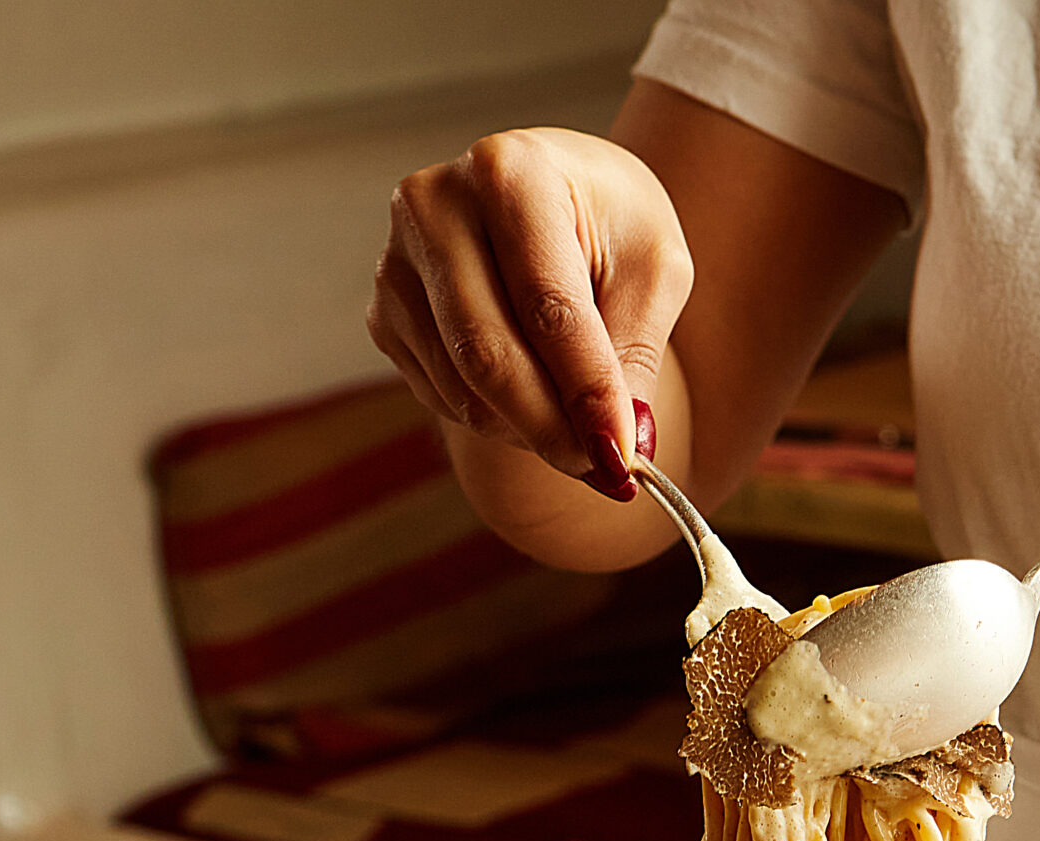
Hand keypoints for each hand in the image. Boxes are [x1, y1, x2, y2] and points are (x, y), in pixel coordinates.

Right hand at [368, 126, 694, 499]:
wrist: (559, 198)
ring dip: (528, 429)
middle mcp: (435, 205)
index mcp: (509, 172)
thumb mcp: (654, 271)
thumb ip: (635, 357)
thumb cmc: (610, 225)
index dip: (586, 392)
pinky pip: (442, 397)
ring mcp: (397, 260)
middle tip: (603, 469)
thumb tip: (618, 451)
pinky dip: (496, 418)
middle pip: (487, 355)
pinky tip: (530, 390)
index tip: (622, 456)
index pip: (546, 308)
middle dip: (551, 428)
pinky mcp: (386, 311)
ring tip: (576, 416)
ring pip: (463, 390)